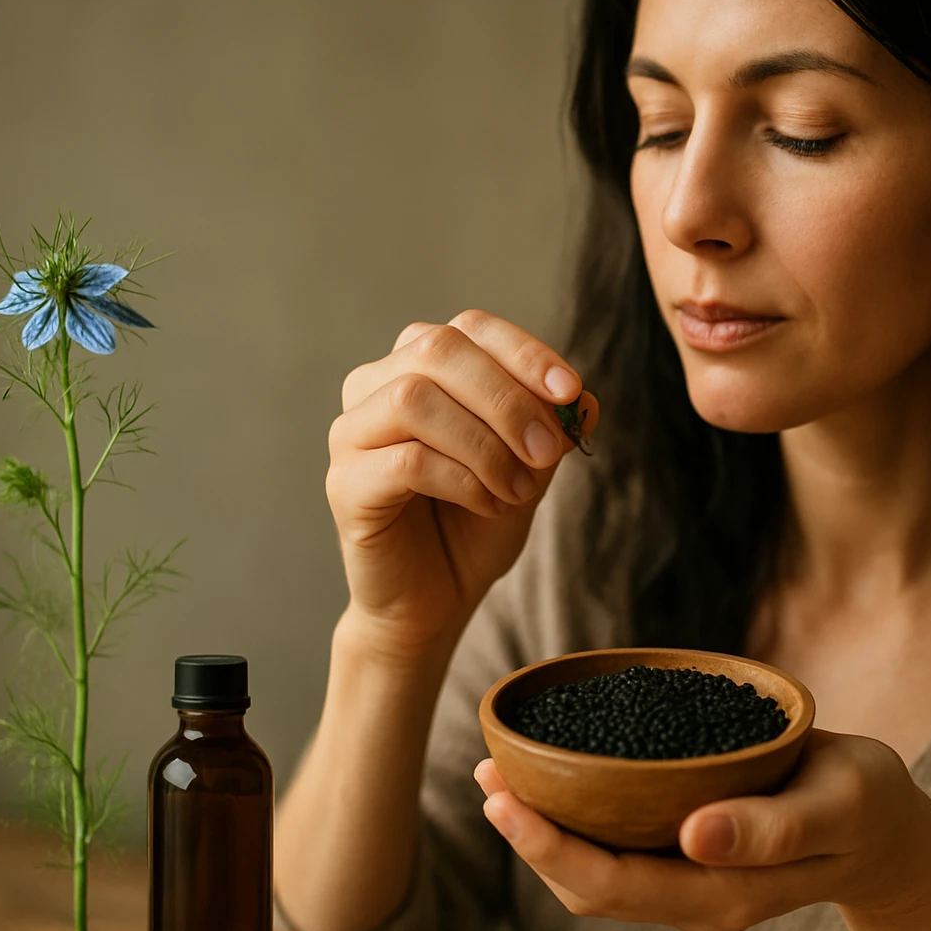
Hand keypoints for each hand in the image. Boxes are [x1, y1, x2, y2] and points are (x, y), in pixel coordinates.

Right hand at [326, 310, 597, 662]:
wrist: (435, 602)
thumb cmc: (475, 527)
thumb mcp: (530, 470)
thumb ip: (551, 430)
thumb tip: (585, 399)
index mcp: (419, 367)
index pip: (470, 328)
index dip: (524, 353)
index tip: (570, 391)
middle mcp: (375, 388)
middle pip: (438, 350)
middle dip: (507, 398)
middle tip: (547, 450)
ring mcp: (351, 433)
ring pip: (414, 398)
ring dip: (484, 444)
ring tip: (518, 489)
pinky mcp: (344, 483)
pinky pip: (406, 460)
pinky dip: (462, 480)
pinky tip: (488, 505)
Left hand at [475, 730, 930, 930]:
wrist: (893, 834)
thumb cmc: (872, 808)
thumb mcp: (841, 807)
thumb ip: (774, 828)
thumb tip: (695, 835)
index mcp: (726, 891)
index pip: (616, 882)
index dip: (549, 847)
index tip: (502, 797)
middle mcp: (699, 899)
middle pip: (591, 887)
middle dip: (530, 837)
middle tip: (485, 771)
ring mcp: (695, 886)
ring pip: (600, 874)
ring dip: (547, 830)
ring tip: (502, 771)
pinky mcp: (695, 861)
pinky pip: (622, 852)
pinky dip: (581, 820)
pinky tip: (559, 776)